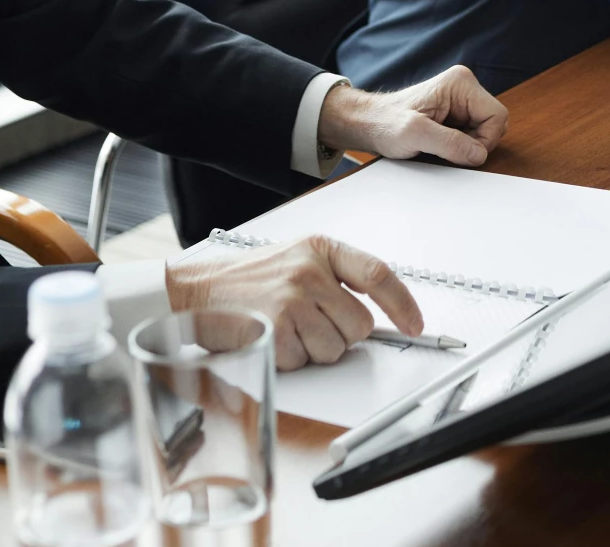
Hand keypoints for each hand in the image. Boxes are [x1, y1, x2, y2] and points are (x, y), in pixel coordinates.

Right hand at [166, 235, 420, 370]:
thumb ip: (335, 277)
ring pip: (334, 348)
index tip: (415, 325)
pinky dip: (290, 360)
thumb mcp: (295, 259)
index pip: (378, 274)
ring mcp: (291, 301)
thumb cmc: (246, 280)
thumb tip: (379, 313)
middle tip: (311, 324)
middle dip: (341, 335)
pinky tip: (270, 339)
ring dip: (313, 349)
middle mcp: (309, 271)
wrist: (194, 292)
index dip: (402, 304)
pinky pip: (304, 362)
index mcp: (320, 248)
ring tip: (286, 329)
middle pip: (359, 325)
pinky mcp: (274, 330)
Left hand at [317, 66, 507, 167]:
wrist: (368, 123)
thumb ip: (449, 143)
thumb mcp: (414, 135)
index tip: (459, 152)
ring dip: (467, 146)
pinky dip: (460, 146)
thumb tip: (479, 154)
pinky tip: (439, 143)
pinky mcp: (457, 113)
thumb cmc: (384, 123)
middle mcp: (464, 88)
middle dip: (475, 143)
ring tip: (439, 144)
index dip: (484, 141)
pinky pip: (473, 135)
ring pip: (485, 131)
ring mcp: (461, 101)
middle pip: (494, 124)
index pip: (497, 116)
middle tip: (445, 147)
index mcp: (460, 83)